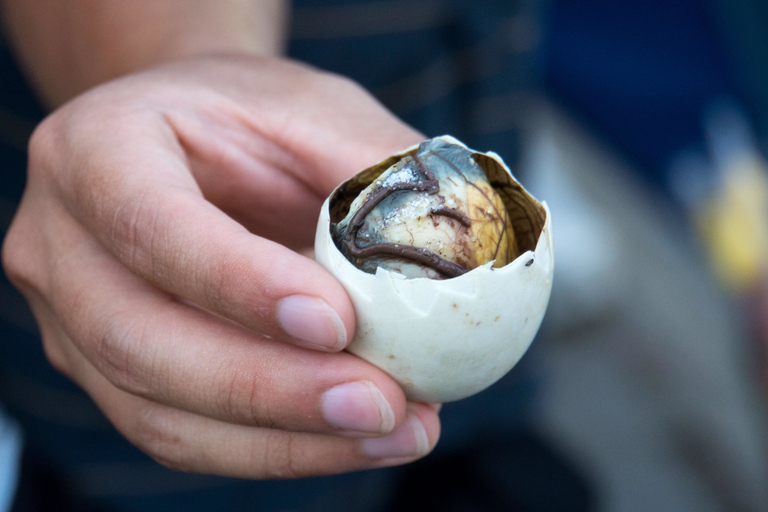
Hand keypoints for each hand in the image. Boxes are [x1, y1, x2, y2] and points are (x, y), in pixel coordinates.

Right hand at [2, 56, 439, 477]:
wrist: (196, 147)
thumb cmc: (252, 122)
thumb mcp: (317, 112)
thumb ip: (375, 172)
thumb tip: (462, 261)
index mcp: (96, 149)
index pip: (150, 223)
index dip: (237, 282)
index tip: (337, 321)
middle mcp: (62, 244)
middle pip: (139, 340)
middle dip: (268, 389)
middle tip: (381, 403)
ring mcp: (74, 321)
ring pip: (159, 412)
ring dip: (284, 439)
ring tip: (396, 430)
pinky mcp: (113, 375)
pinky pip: (185, 436)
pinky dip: (276, 450)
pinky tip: (357, 439)